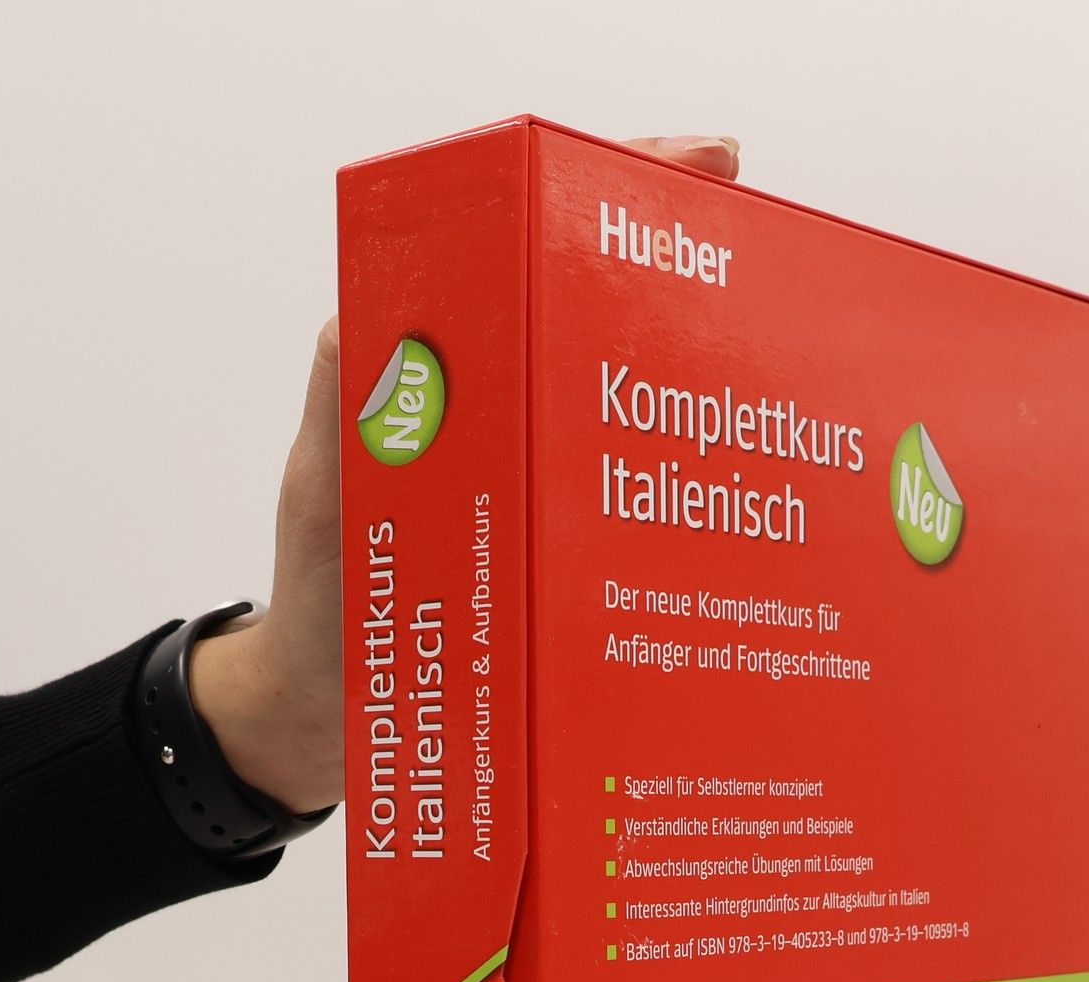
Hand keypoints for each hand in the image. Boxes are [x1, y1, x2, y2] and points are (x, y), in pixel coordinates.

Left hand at [191, 132, 741, 816]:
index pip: (522, 244)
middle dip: (674, 266)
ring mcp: (522, 465)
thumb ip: (353, 411)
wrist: (332, 706)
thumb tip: (380, 320)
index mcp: (432, 370)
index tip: (694, 168)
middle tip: (755, 243)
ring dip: (684, 370)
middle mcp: (485, 404)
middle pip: (585, 306)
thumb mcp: (327, 495)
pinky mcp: (547, 527)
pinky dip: (672, 466)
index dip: (606, 194)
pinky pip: (614, 480)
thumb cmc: (326, 607)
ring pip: (610, 392)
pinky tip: (733, 471)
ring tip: (763, 335)